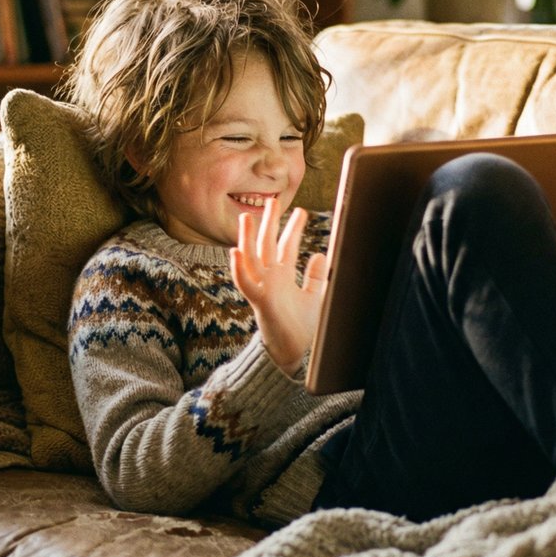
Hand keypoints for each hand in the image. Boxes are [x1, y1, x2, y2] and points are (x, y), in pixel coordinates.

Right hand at [230, 201, 329, 376]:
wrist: (297, 356)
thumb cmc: (304, 329)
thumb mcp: (314, 297)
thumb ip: (316, 277)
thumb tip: (321, 254)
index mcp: (283, 278)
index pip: (286, 247)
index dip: (293, 229)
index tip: (300, 211)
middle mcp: (271, 280)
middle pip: (267, 246)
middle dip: (269, 224)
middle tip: (272, 200)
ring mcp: (263, 290)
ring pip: (251, 260)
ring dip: (247, 239)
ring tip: (246, 218)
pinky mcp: (259, 303)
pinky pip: (245, 284)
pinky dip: (239, 269)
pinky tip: (234, 252)